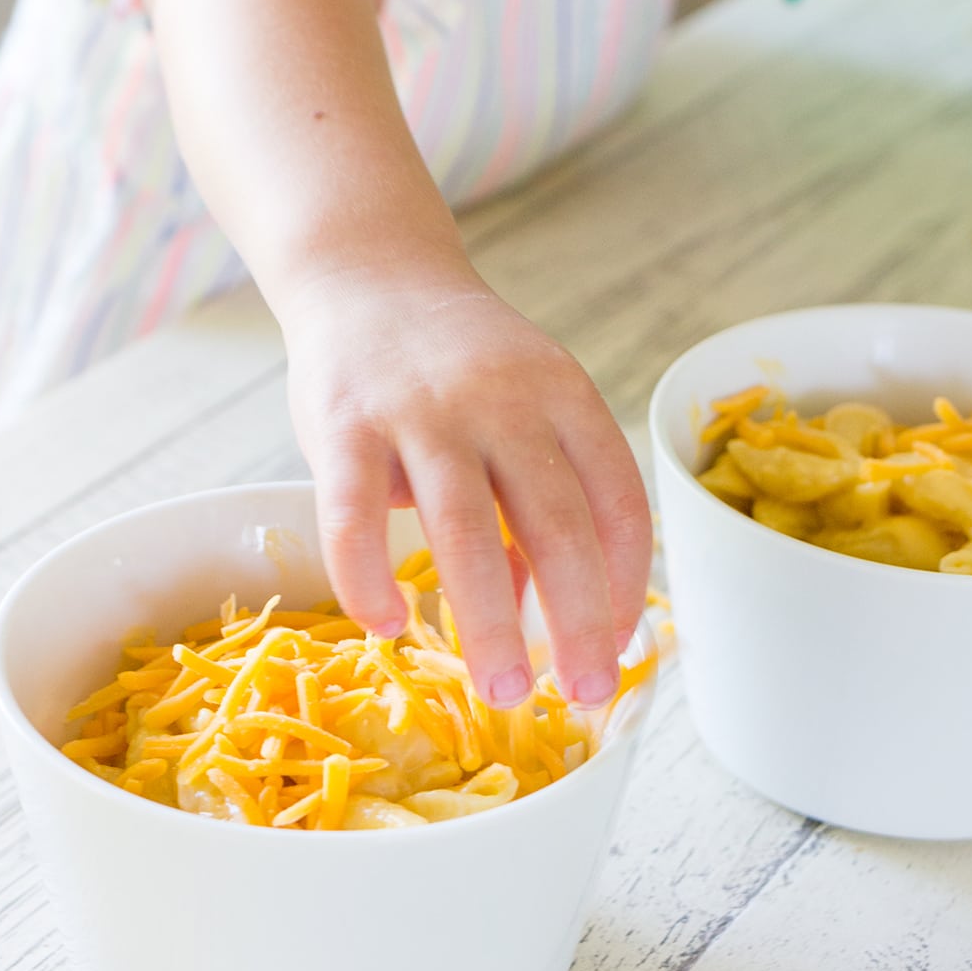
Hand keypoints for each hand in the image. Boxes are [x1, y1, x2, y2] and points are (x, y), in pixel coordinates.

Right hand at [282, 261, 651, 708]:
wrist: (368, 275)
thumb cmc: (456, 367)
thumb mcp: (520, 416)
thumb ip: (531, 507)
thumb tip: (528, 614)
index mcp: (564, 396)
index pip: (618, 500)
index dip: (627, 581)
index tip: (618, 645)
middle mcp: (503, 400)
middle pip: (557, 524)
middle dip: (577, 622)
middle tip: (582, 696)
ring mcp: (422, 410)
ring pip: (464, 528)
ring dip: (488, 622)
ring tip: (502, 692)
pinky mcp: (343, 423)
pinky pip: (353, 517)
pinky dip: (367, 579)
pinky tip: (386, 627)